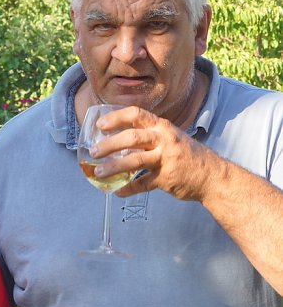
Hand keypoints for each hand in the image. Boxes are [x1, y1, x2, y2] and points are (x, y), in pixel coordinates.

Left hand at [90, 105, 221, 200]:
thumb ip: (148, 137)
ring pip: (134, 160)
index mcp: (163, 127)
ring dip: (113, 167)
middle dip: (109, 145)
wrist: (213, 176)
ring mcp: (166, 159)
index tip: (100, 125)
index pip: (137, 114)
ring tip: (98, 173)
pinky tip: (117, 192)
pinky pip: (142, 184)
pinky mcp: (166, 179)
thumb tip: (115, 141)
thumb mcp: (170, 138)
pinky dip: (128, 189)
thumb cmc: (187, 155)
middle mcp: (165, 140)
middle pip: (132, 138)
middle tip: (93, 152)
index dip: (116, 118)